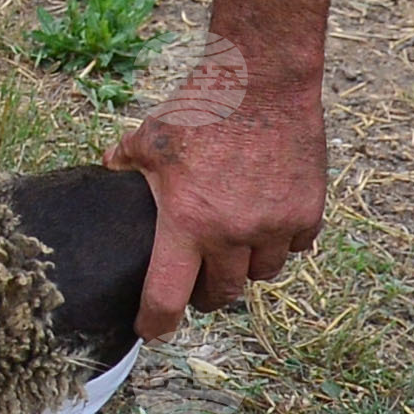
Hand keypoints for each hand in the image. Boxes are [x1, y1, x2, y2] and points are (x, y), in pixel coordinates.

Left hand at [103, 73, 326, 339]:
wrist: (262, 81)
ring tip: (234, 248)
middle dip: (207, 295)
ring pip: (262, 274)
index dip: (156, 322)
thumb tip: (106, 169)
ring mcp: (274, 227)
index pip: (167, 296)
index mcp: (186, 222)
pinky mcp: (307, 214)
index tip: (151, 331)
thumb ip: (126, 160)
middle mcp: (231, 234)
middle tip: (198, 283)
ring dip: (246, 267)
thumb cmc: (202, 106)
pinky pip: (295, 247)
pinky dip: (281, 241)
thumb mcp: (151, 135)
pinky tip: (268, 221)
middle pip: (222, 295)